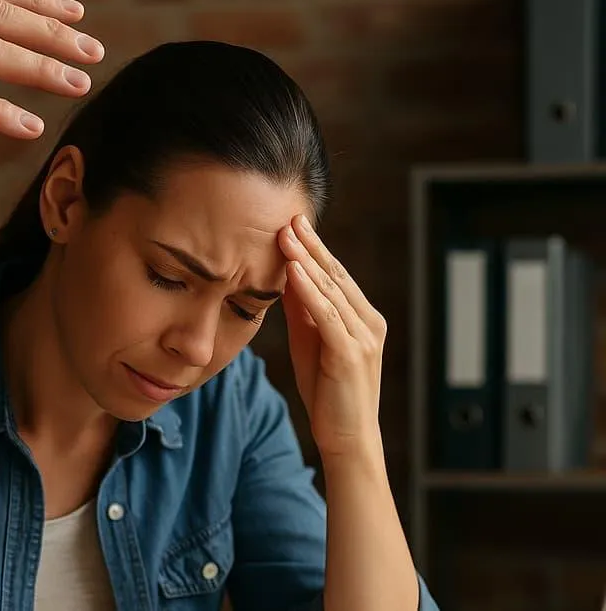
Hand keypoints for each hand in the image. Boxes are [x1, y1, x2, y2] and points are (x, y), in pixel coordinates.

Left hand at [278, 214, 386, 459]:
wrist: (346, 437)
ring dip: (306, 261)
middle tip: (290, 217)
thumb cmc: (327, 391)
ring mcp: (363, 337)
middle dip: (311, 245)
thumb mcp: (310, 341)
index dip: (315, 247)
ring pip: (332, 290)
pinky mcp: (350, 353)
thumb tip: (286, 274)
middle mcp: (369, 322)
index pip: (336, 274)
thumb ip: (303, 310)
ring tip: (286, 236)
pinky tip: (294, 270)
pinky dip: (310, 291)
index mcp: (363, 317)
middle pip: (336, 275)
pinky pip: (327, 315)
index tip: (294, 222)